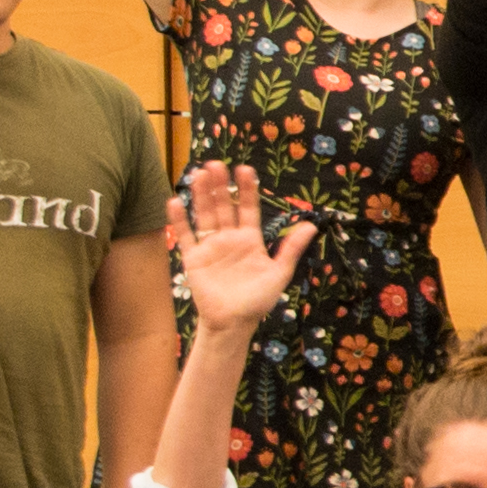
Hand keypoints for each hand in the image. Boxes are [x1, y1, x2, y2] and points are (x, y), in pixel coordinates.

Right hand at [165, 162, 318, 328]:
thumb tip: (311, 226)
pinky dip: (180, 220)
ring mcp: (211, 247)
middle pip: (224, 206)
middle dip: (221, 186)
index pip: (248, 208)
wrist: (233, 323)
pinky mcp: (193, 259)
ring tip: (198, 174)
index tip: (245, 170)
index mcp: (250, 240)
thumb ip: (291, 249)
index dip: (247, 190)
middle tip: (216, 164)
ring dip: (202, 195)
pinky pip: (186, 236)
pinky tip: (175, 201)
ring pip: (205, 215)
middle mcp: (229, 239)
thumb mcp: (279, 273)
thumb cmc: (258, 300)